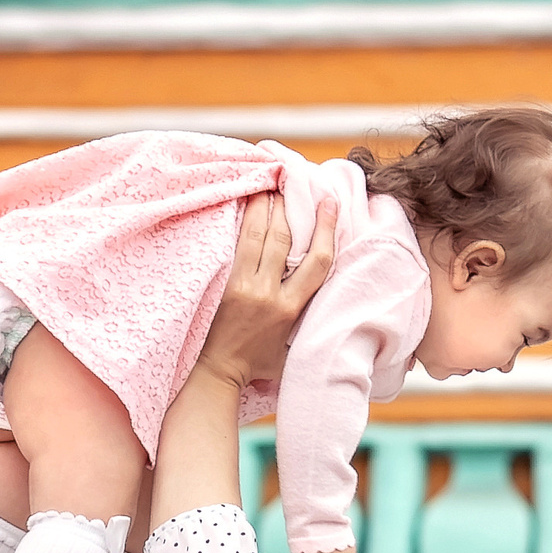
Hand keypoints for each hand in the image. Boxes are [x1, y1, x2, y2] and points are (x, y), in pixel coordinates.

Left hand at [197, 193, 336, 391]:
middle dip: (292, 207)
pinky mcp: (227, 282)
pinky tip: (251, 202)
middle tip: (296, 180)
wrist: (221, 371)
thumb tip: (324, 289)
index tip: (330, 204)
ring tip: (272, 183)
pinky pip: (239, 243)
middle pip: (284, 238)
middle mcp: (269, 292)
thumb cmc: (261, 362)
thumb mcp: (295, 343)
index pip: (316, 262)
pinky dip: (247, 220)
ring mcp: (245, 285)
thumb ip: (309, 315)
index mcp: (291, 308)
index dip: (326, 229)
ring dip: (267, 206)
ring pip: (259, 234)